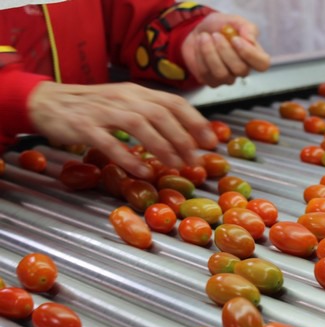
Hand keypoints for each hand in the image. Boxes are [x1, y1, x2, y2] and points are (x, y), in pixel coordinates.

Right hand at [28, 81, 217, 177]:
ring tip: (175, 165)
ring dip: (162, 146)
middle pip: (160, 113)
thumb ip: (151, 115)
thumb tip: (185, 135)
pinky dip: (129, 157)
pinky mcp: (84, 126)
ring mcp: (103, 111)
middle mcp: (123, 97)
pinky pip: (110, 142)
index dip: (195, 121)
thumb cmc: (93, 107)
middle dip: (183, 137)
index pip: (173, 101)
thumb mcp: (125, 104)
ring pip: (139, 125)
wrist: (47, 102)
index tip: (211, 140)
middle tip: (195, 160)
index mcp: (137, 92)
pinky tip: (144, 170)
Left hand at [182, 13, 270, 86]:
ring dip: (210, 52)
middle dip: (225, 50)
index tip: (235, 39)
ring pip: (222, 73)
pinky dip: (200, 56)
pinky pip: (206, 73)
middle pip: (241, 69)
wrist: (198, 32)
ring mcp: (228, 78)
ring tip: (204, 37)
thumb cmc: (219, 27)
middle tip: (215, 35)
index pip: (262, 64)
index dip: (250, 54)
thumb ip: (246, 27)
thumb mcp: (234, 20)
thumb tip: (250, 39)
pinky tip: (199, 46)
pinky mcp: (212, 82)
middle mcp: (243, 69)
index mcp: (253, 55)